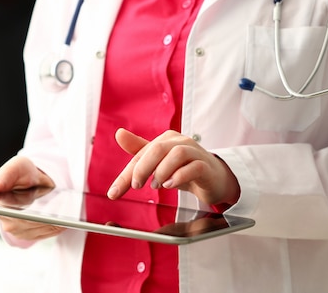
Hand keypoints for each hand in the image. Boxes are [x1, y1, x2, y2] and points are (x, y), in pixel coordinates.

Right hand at [0, 156, 64, 240]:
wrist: (33, 178)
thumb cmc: (22, 171)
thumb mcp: (14, 168)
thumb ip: (0, 179)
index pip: (7, 212)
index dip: (19, 215)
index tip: (32, 216)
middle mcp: (4, 218)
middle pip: (24, 224)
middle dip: (41, 219)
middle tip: (58, 217)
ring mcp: (15, 228)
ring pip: (35, 230)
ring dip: (50, 225)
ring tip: (65, 219)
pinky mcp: (26, 234)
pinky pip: (41, 234)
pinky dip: (53, 229)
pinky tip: (63, 223)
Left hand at [107, 128, 239, 206]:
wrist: (214, 179)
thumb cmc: (184, 168)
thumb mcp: (159, 162)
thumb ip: (139, 151)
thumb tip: (119, 133)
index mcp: (165, 139)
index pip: (141, 154)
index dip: (126, 174)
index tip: (114, 193)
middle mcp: (180, 142)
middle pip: (157, 149)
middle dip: (142, 168)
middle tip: (136, 185)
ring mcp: (195, 152)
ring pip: (176, 154)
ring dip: (162, 172)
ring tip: (157, 185)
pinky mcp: (206, 166)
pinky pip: (194, 167)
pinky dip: (180, 176)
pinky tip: (171, 185)